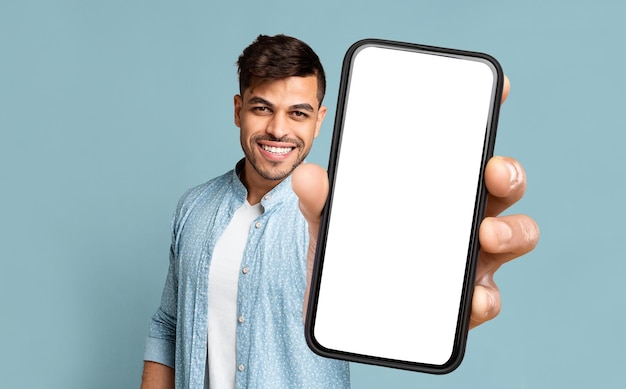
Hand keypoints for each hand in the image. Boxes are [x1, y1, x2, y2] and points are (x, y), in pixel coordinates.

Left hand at [292, 76, 539, 327]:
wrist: (341, 312)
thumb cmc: (347, 253)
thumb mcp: (329, 221)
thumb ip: (319, 200)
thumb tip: (306, 176)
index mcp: (432, 188)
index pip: (464, 147)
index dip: (484, 114)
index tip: (495, 87)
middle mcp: (460, 216)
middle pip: (503, 186)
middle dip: (509, 172)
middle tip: (493, 169)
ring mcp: (467, 258)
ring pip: (514, 236)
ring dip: (511, 231)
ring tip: (486, 234)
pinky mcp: (462, 304)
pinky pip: (488, 299)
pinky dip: (485, 299)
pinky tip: (473, 300)